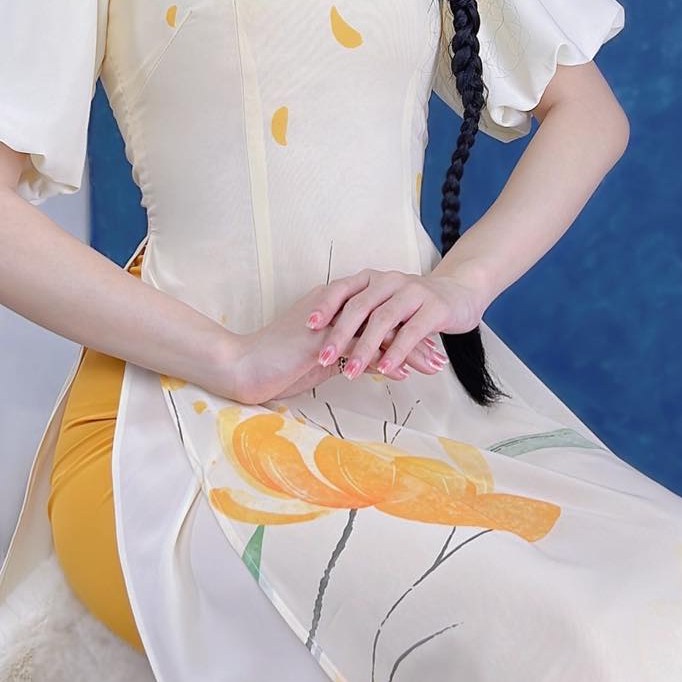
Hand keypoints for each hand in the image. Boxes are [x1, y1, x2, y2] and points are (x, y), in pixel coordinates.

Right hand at [225, 273, 452, 407]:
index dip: (404, 329)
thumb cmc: (276, 365)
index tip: (427, 343)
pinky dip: (386, 360)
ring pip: (378, 332)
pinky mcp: (321, 341)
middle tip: (439, 355)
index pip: (377, 314)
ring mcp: (328, 324)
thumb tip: (373, 363)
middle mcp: (333, 310)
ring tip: (433, 365)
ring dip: (409, 349)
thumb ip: (345, 354)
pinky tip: (404, 373)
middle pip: (385, 319)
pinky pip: (361, 349)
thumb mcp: (318, 358)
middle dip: (415, 337)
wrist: (242, 367)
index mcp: (331, 308)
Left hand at [306, 268, 484, 380]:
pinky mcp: (434, 308)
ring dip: (366, 349)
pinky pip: (411, 331)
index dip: (324, 306)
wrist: (460, 294)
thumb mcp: (383, 306)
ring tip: (352, 372)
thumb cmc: (415, 305)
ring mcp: (413, 293)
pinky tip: (387, 368)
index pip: (342, 289)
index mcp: (373, 279)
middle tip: (324, 358)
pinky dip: (397, 351)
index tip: (308, 325)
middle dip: (340, 334)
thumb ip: (359, 318)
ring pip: (383, 320)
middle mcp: (390, 281)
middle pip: (359, 306)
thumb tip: (324, 338)